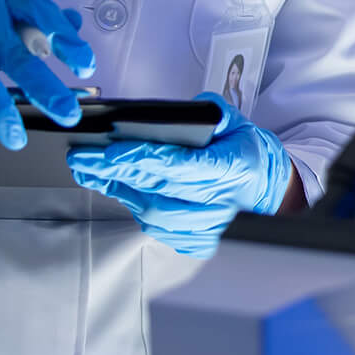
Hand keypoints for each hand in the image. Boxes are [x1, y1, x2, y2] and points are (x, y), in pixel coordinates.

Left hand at [67, 95, 294, 255]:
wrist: (272, 190)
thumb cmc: (249, 155)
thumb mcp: (237, 123)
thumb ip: (209, 112)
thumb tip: (176, 112)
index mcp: (232, 168)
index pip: (178, 164)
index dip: (141, 157)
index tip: (109, 150)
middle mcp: (222, 202)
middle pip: (156, 189)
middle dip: (114, 172)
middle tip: (83, 159)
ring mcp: (211, 227)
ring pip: (153, 215)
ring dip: (121, 192)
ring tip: (95, 174)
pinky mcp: (201, 242)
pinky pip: (160, 231)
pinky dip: (137, 211)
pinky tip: (123, 193)